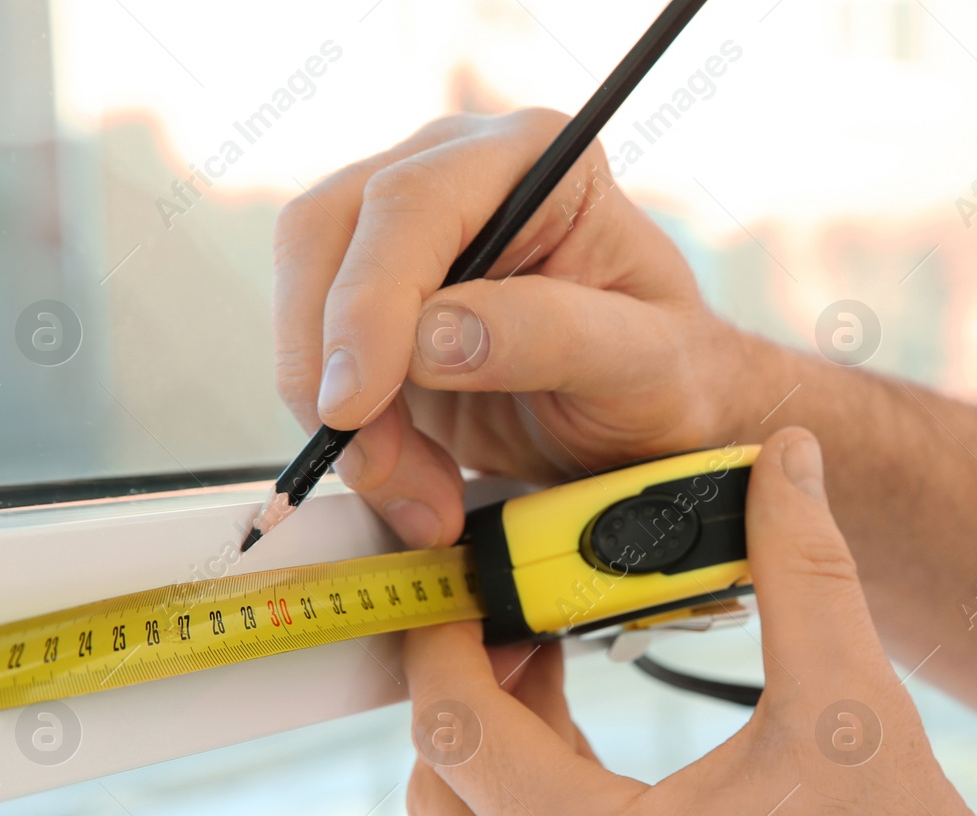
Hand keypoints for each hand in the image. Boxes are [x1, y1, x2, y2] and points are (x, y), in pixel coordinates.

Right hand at [272, 109, 754, 549]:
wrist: (661, 421)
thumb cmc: (672, 375)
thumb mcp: (643, 361)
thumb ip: (552, 334)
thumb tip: (430, 335)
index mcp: (533, 158)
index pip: (410, 204)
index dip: (366, 304)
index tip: (355, 403)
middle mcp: (455, 178)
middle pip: (325, 237)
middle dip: (331, 363)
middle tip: (376, 465)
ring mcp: (406, 244)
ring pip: (305, 303)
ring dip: (340, 417)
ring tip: (419, 496)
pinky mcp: (379, 315)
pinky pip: (321, 364)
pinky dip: (352, 439)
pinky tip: (409, 485)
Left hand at [402, 428, 976, 815]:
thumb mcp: (856, 714)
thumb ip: (807, 571)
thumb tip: (788, 460)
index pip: (454, 731)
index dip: (444, 638)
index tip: (470, 576)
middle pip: (437, 789)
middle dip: (458, 689)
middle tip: (516, 616)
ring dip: (495, 745)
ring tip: (560, 663)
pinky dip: (535, 799)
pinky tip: (601, 748)